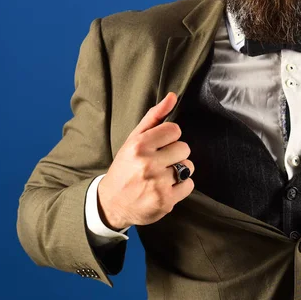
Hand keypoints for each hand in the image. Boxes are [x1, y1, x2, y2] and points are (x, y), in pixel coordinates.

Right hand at [97, 92, 194, 229]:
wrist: (111, 203)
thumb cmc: (126, 166)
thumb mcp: (134, 139)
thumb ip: (154, 116)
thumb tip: (173, 96)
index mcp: (139, 146)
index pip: (175, 130)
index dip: (170, 137)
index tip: (161, 145)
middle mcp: (148, 164)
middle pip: (184, 148)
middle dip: (175, 154)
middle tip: (161, 161)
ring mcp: (157, 184)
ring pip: (189, 167)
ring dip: (180, 170)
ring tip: (163, 175)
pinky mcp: (165, 202)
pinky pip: (189, 185)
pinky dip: (181, 186)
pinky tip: (166, 187)